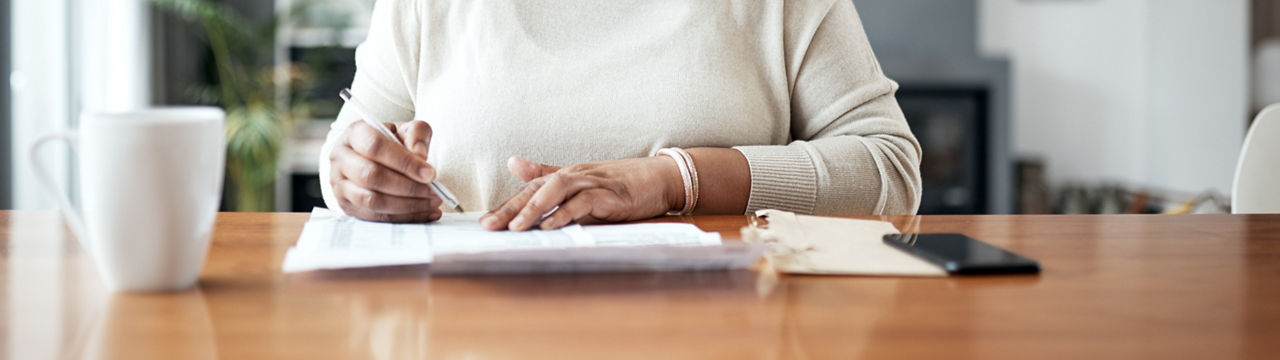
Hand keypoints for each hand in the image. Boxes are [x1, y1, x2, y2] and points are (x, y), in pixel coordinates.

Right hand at [328, 120, 442, 222]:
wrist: (373, 158)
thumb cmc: (391, 143)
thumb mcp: (406, 130)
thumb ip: (417, 135)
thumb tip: (420, 156)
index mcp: (354, 133)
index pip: (376, 146)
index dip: (404, 162)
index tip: (430, 173)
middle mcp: (341, 158)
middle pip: (371, 176)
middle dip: (407, 187)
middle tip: (434, 191)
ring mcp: (340, 184)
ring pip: (372, 200)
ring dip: (406, 205)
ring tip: (432, 202)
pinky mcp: (346, 206)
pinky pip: (375, 217)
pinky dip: (403, 218)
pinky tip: (425, 213)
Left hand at [480, 156, 683, 230]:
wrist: (660, 177)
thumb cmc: (621, 183)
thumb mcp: (581, 181)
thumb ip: (548, 175)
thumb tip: (513, 163)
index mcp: (566, 175)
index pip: (530, 189)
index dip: (507, 204)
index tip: (486, 222)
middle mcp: (575, 175)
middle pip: (537, 189)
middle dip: (511, 208)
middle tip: (489, 226)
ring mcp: (593, 183)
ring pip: (556, 191)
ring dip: (534, 209)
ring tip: (515, 227)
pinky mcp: (611, 194)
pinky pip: (584, 202)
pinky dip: (566, 213)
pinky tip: (552, 226)